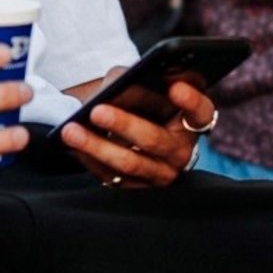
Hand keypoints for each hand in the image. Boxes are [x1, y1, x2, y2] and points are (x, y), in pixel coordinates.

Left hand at [59, 75, 214, 189]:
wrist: (127, 130)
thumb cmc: (138, 102)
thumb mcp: (140, 86)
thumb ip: (134, 82)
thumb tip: (114, 92)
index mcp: (191, 121)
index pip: (201, 111)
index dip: (191, 100)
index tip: (174, 87)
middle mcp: (181, 151)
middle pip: (155, 139)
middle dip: (124, 124)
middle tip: (97, 111)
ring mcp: (160, 174)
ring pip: (129, 163)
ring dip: (97, 146)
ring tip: (71, 130)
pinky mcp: (138, 189)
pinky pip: (112, 177)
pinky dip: (90, 159)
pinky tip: (73, 146)